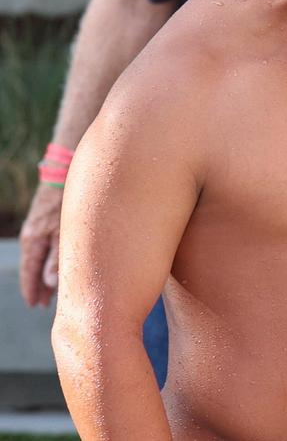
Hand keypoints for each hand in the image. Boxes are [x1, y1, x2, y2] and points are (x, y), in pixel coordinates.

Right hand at [18, 182, 63, 306]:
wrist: (65, 170)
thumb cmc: (67, 201)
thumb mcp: (64, 232)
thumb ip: (59, 258)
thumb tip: (51, 285)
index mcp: (33, 240)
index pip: (30, 271)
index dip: (33, 289)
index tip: (35, 305)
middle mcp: (33, 234)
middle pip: (34, 266)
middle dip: (39, 285)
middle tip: (44, 304)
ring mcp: (39, 226)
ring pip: (41, 257)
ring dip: (45, 273)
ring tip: (51, 290)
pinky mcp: (48, 218)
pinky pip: (46, 246)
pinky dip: (50, 259)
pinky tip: (58, 263)